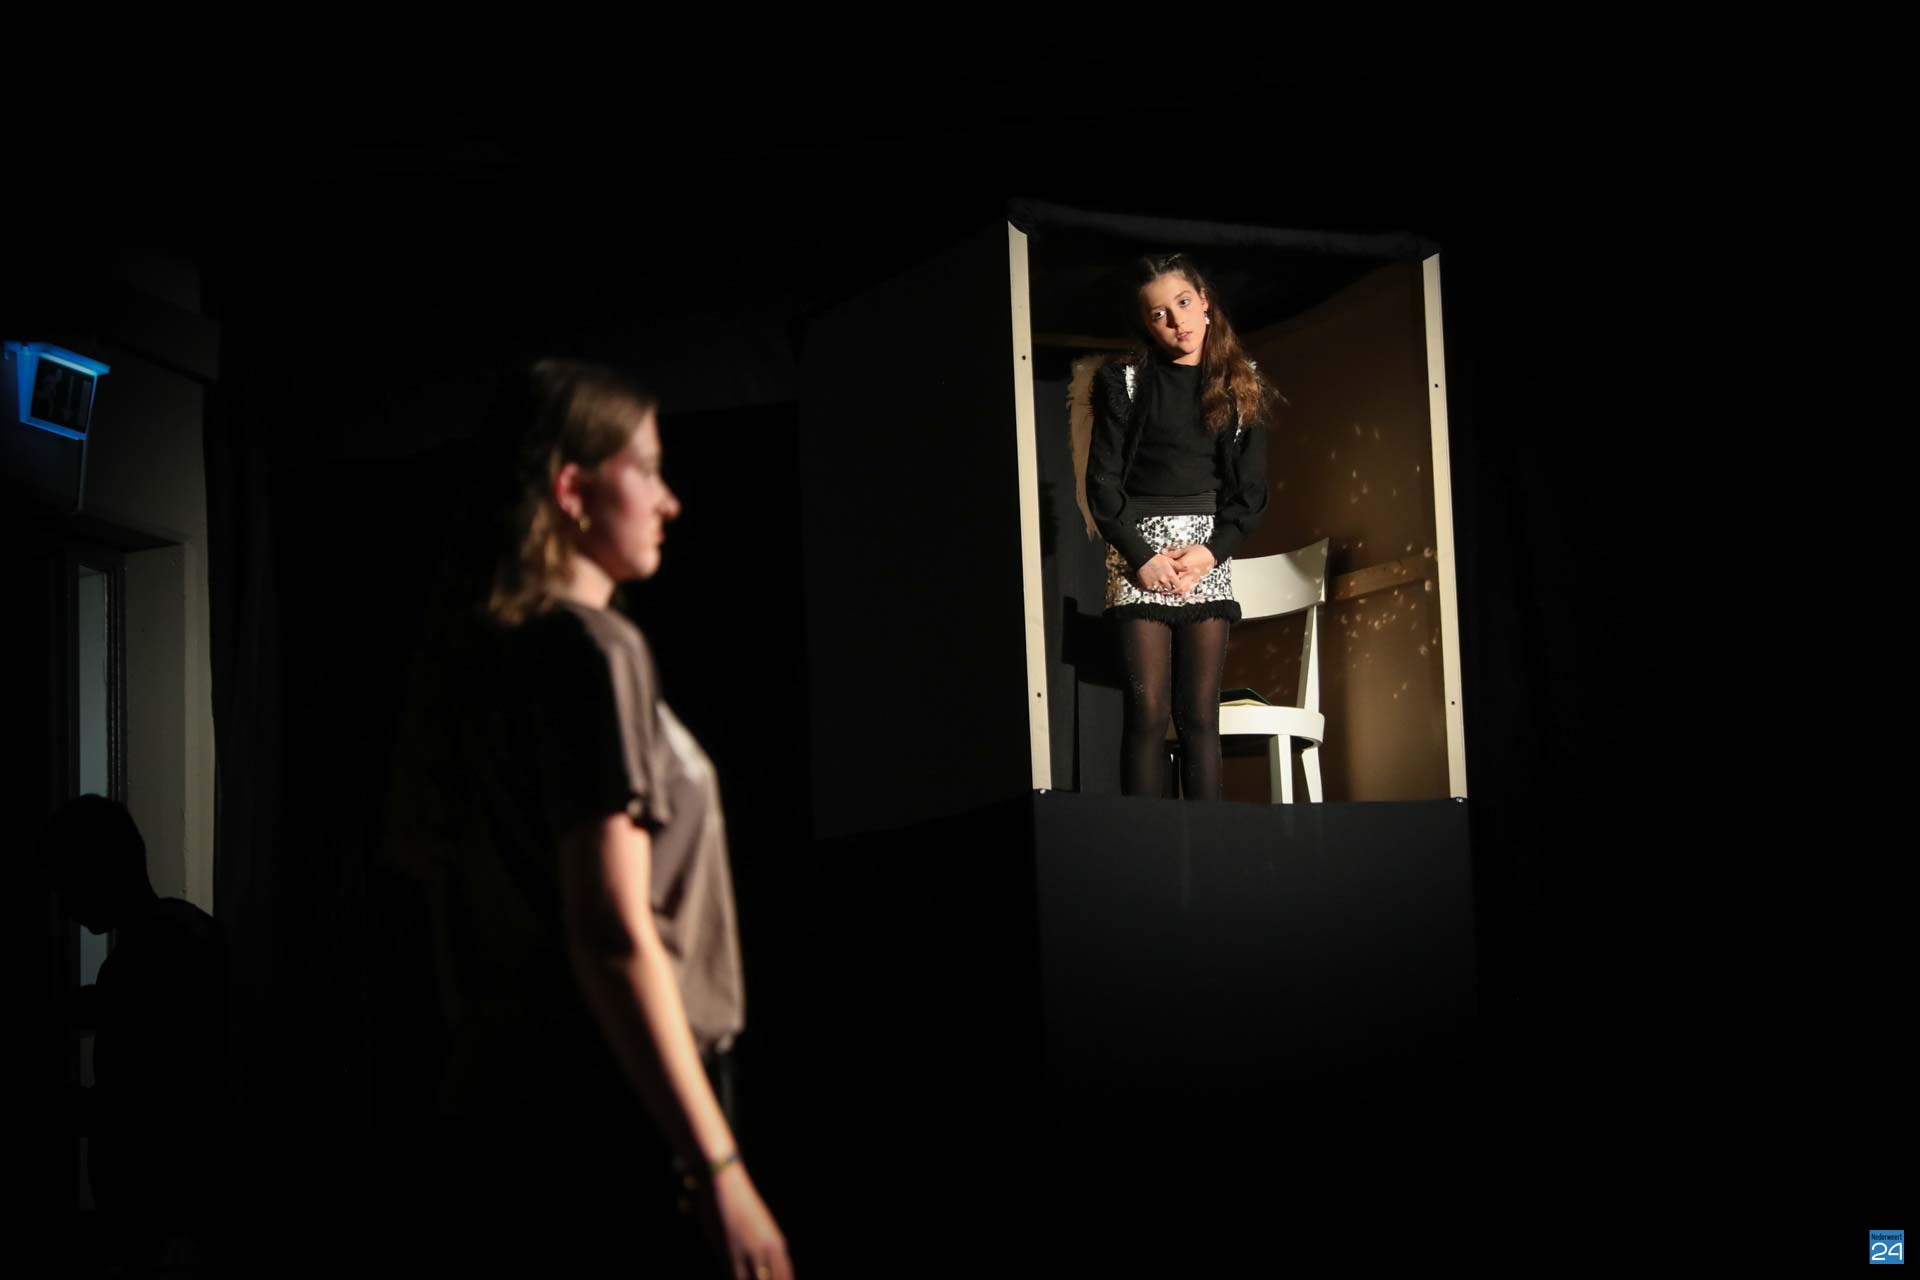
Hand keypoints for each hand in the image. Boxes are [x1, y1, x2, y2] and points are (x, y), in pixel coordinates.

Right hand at [700, 1164, 792, 1279]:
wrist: (725, 1185)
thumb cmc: (741, 1207)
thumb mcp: (761, 1230)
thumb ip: (765, 1253)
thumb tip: (764, 1271)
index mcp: (778, 1245)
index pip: (786, 1277)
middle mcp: (766, 1251)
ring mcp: (747, 1254)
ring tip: (746, 1279)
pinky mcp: (727, 1254)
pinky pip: (735, 1277)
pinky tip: (736, 1276)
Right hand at [1134, 552, 1178, 593]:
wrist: (1142, 558)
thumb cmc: (1156, 559)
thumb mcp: (1169, 561)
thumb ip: (1179, 566)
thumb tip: (1188, 568)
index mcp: (1170, 575)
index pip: (1178, 585)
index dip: (1177, 585)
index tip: (1175, 583)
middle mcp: (1164, 581)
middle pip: (1170, 589)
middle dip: (1170, 587)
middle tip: (1167, 584)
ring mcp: (1156, 584)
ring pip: (1162, 591)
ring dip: (1162, 589)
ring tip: (1160, 583)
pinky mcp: (1148, 586)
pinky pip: (1153, 590)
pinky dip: (1154, 588)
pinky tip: (1153, 582)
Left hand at [1167, 544, 1215, 595]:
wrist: (1212, 555)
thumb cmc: (1199, 550)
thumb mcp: (1186, 550)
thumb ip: (1174, 553)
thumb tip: (1163, 552)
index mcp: (1184, 564)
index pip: (1171, 570)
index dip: (1164, 572)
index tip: (1160, 573)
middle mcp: (1188, 573)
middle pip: (1176, 583)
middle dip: (1169, 585)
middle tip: (1162, 584)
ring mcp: (1192, 578)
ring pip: (1182, 588)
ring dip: (1175, 590)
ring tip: (1169, 589)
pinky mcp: (1196, 580)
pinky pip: (1188, 588)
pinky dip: (1182, 590)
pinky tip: (1177, 590)